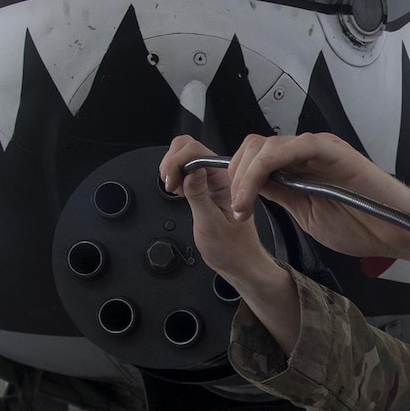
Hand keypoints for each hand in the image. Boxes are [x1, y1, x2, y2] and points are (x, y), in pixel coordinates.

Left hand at [159, 132, 409, 281]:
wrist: (399, 231)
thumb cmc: (362, 224)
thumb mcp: (305, 212)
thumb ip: (278, 194)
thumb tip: (243, 190)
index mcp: (293, 166)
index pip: (244, 157)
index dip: (210, 170)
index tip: (178, 184)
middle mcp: (300, 151)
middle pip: (244, 147)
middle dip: (213, 171)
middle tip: (206, 202)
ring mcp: (312, 148)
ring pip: (258, 146)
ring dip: (237, 179)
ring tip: (237, 211)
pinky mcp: (326, 150)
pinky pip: (283, 150)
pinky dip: (257, 173)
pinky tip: (249, 199)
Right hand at [159, 137, 280, 285]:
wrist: (239, 262)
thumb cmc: (232, 248)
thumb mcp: (210, 224)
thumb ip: (199, 196)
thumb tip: (190, 171)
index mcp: (226, 179)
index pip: (196, 151)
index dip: (178, 162)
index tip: (171, 182)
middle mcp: (219, 176)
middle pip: (188, 148)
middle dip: (172, 162)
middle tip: (170, 184)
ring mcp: (211, 180)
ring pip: (185, 157)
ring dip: (172, 168)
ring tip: (174, 189)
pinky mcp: (203, 188)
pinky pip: (185, 171)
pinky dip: (175, 176)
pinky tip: (177, 191)